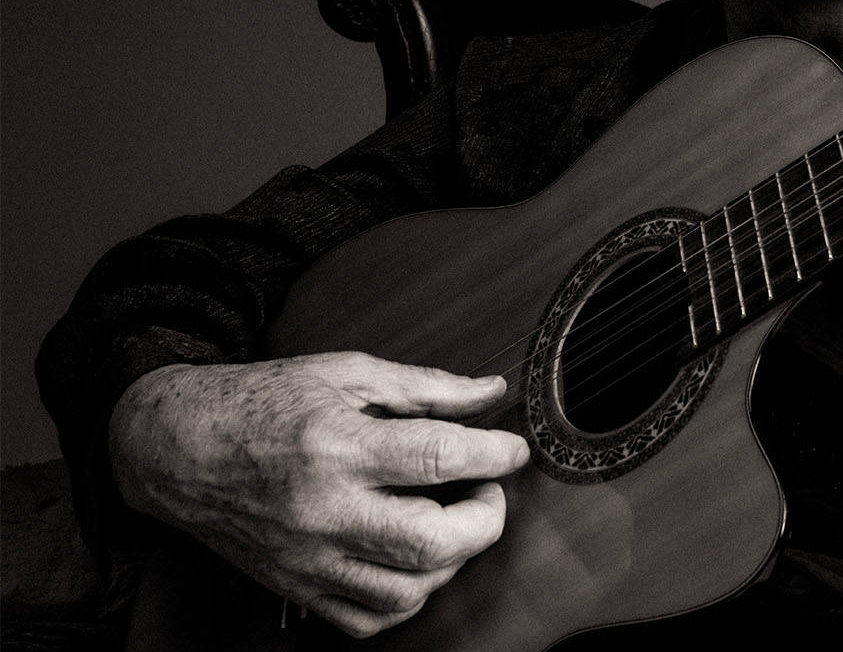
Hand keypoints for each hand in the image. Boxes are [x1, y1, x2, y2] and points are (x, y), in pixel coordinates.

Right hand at [109, 352, 530, 637]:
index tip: (514, 449)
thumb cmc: (260, 403)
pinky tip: (413, 558)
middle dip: (485, 520)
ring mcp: (308, 559)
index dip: (495, 454)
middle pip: (432, 542)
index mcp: (337, 446)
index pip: (440, 457)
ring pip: (408, 590)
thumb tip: (492, 394)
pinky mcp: (296, 588)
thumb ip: (426, 387)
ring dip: (451, 559)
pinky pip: (368, 620)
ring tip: (451, 520)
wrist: (177, 447)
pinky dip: (407, 596)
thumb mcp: (346, 374)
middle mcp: (323, 510)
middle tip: (486, 490)